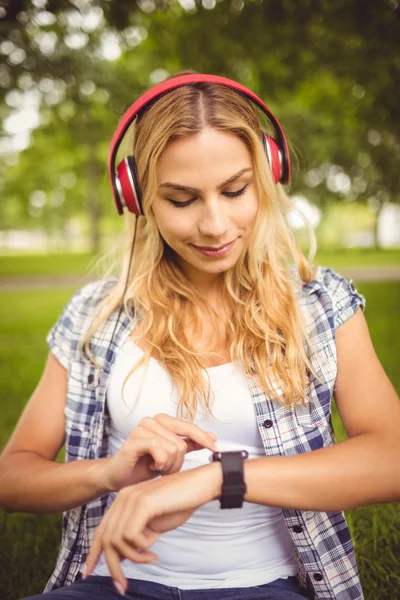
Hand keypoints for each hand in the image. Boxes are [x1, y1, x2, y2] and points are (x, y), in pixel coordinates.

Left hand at [85, 463, 220, 592]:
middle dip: (113, 567)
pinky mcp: (143, 503)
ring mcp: (132, 498)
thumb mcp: (153, 525)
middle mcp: (123, 498)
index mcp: (123, 501)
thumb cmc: (180, 504)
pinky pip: (132, 536)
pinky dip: (144, 546)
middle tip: (123, 587)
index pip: (101, 531)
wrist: (200, 485)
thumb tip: (120, 557)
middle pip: (106, 539)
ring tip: (152, 557)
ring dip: (135, 557)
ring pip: (117, 540)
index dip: (93, 554)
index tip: (88, 573)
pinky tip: (157, 539)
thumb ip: (135, 536)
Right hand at [101, 413, 218, 491]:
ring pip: (172, 449)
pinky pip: (159, 450)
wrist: (120, 477)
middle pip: (181, 443)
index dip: (204, 439)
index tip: (217, 449)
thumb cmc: (145, 465)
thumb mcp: (172, 455)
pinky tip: (152, 466)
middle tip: (165, 469)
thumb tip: (212, 437)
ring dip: (168, 466)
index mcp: (164, 421)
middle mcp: (153, 420)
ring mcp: (143, 427)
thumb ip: (190, 444)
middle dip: (177, 462)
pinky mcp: (134, 439)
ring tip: (157, 467)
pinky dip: (160, 463)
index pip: (190, 428)